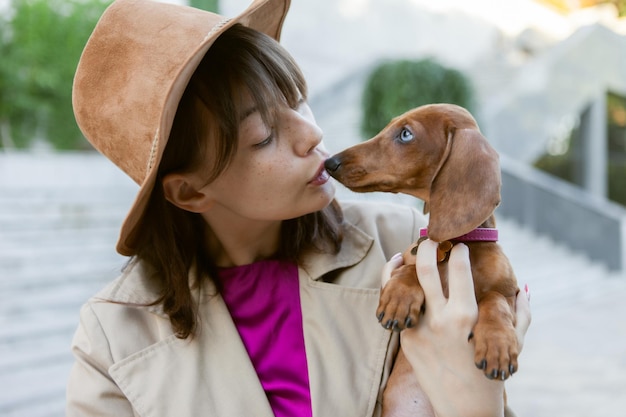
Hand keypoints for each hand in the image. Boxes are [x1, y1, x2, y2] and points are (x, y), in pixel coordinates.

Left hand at [382, 240, 529, 416]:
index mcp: (466, 316)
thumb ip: (519, 313)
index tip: (460, 246)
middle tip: (432, 238)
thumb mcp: (511, 344)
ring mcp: (418, 330)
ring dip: (407, 264)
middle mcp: (439, 320)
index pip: (460, 269)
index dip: (460, 252)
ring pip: (404, 285)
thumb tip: (524, 287)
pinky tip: (399, 272)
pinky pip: (399, 306)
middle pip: (425, 269)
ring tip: (413, 252)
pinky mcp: (406, 340)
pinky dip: (396, 286)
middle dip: (427, 247)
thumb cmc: (491, 374)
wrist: (463, 410)